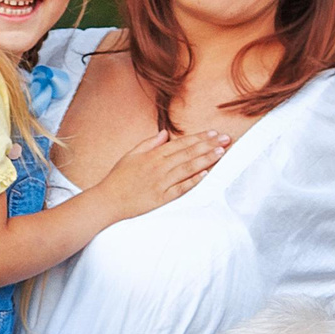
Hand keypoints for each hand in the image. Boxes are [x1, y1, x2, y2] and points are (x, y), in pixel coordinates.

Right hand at [91, 127, 231, 221]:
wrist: (108, 200)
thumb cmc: (118, 177)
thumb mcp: (131, 154)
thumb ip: (149, 143)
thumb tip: (165, 134)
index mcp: (153, 155)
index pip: (181, 143)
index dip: (199, 137)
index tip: (214, 133)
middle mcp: (159, 167)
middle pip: (189, 153)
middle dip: (209, 145)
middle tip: (226, 139)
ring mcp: (161, 182)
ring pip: (188, 168)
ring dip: (206, 159)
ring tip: (221, 152)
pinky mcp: (162, 198)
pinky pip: (181, 188)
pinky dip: (194, 180)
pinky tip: (206, 173)